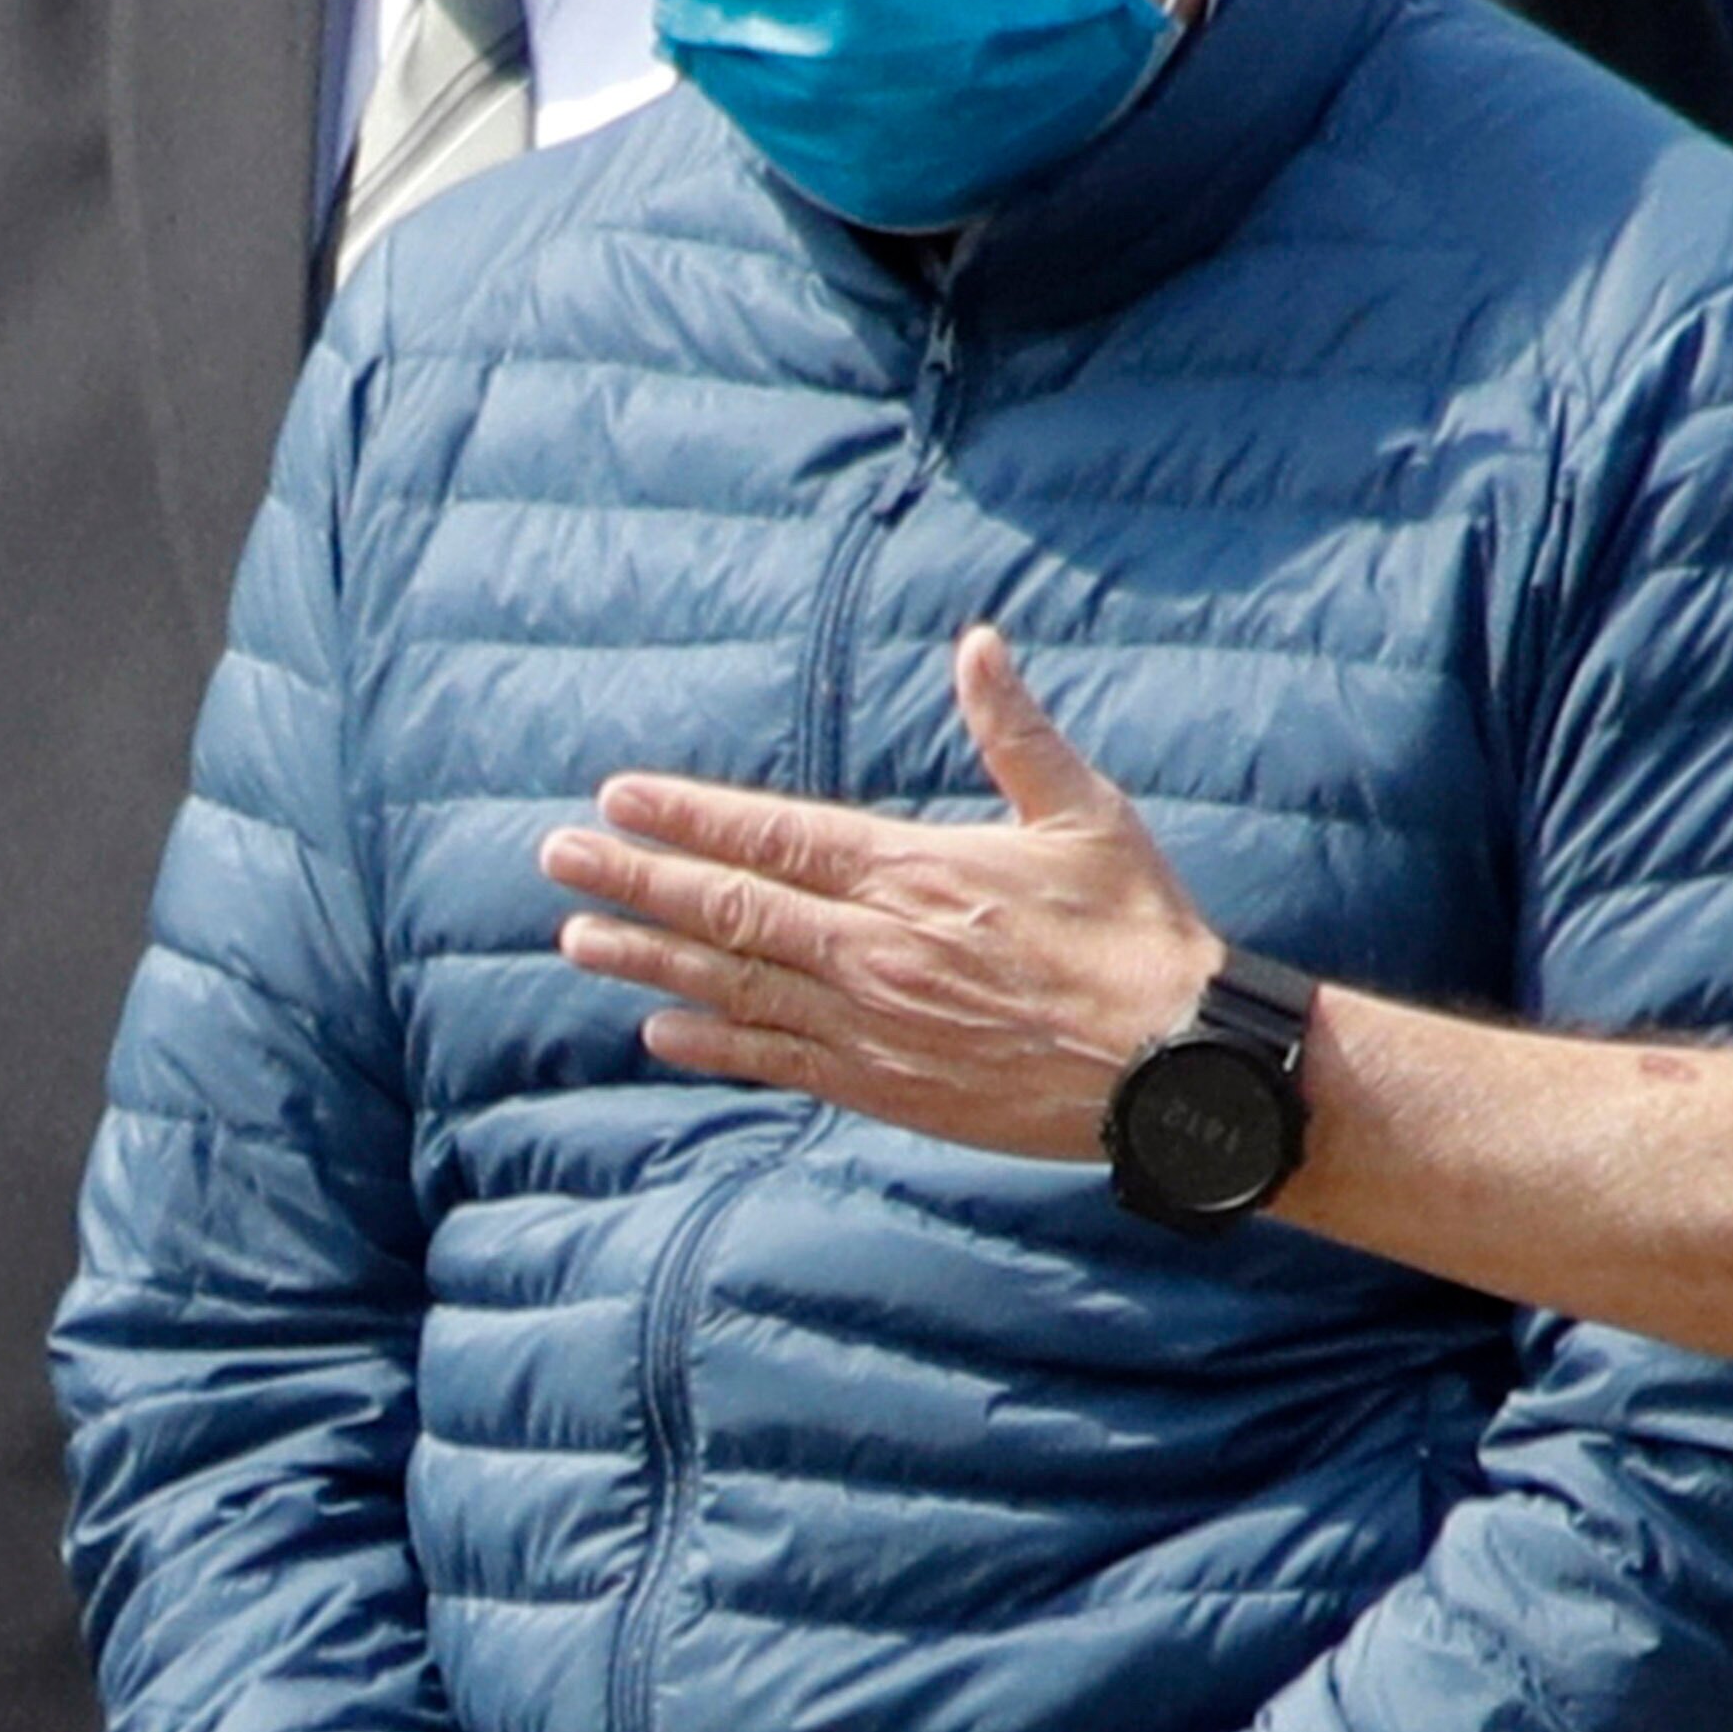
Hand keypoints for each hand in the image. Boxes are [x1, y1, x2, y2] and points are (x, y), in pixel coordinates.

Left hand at [547, 626, 1218, 1161]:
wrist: (1173, 1068)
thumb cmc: (1137, 932)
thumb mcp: (1084, 814)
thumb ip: (1016, 731)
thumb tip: (978, 642)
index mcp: (912, 871)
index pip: (769, 835)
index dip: (685, 817)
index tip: (617, 799)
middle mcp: (874, 947)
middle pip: (726, 908)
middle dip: (633, 881)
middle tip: (559, 860)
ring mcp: (872, 1024)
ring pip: (733, 986)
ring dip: (649, 960)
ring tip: (578, 941)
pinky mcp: (887, 1089)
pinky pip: (777, 1062)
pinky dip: (712, 1044)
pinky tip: (660, 1030)